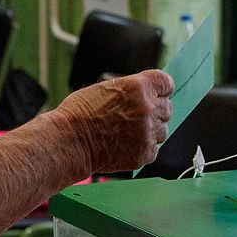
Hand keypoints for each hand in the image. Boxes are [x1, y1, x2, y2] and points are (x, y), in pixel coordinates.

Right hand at [52, 69, 172, 171]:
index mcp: (138, 87)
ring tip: (127, 133)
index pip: (166, 83)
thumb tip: (146, 94)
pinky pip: (154, 149)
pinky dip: (143, 149)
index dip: (162, 89)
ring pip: (162, 131)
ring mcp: (147, 132)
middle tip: (136, 117)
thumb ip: (131, 91)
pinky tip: (125, 145)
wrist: (69, 141)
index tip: (160, 94)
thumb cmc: (79, 114)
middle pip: (167, 108)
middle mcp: (147, 108)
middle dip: (155, 111)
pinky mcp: (145, 153)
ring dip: (150, 131)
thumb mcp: (106, 89)